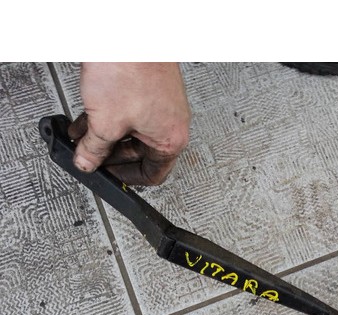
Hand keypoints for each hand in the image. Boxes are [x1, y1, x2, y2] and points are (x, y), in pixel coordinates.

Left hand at [68, 62, 190, 185]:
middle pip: (140, 153)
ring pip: (133, 131)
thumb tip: (87, 161)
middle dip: (111, 155)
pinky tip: (89, 116)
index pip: (152, 175)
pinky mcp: (151, 88)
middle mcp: (172, 123)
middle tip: (90, 156)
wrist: (127, 31)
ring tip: (84, 136)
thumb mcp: (105, 122)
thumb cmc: (129, 69)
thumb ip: (94, 149)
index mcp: (171, 139)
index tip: (109, 177)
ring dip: (107, 136)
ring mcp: (163, 104)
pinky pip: (131, 112)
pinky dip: (111, 117)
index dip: (126, 179)